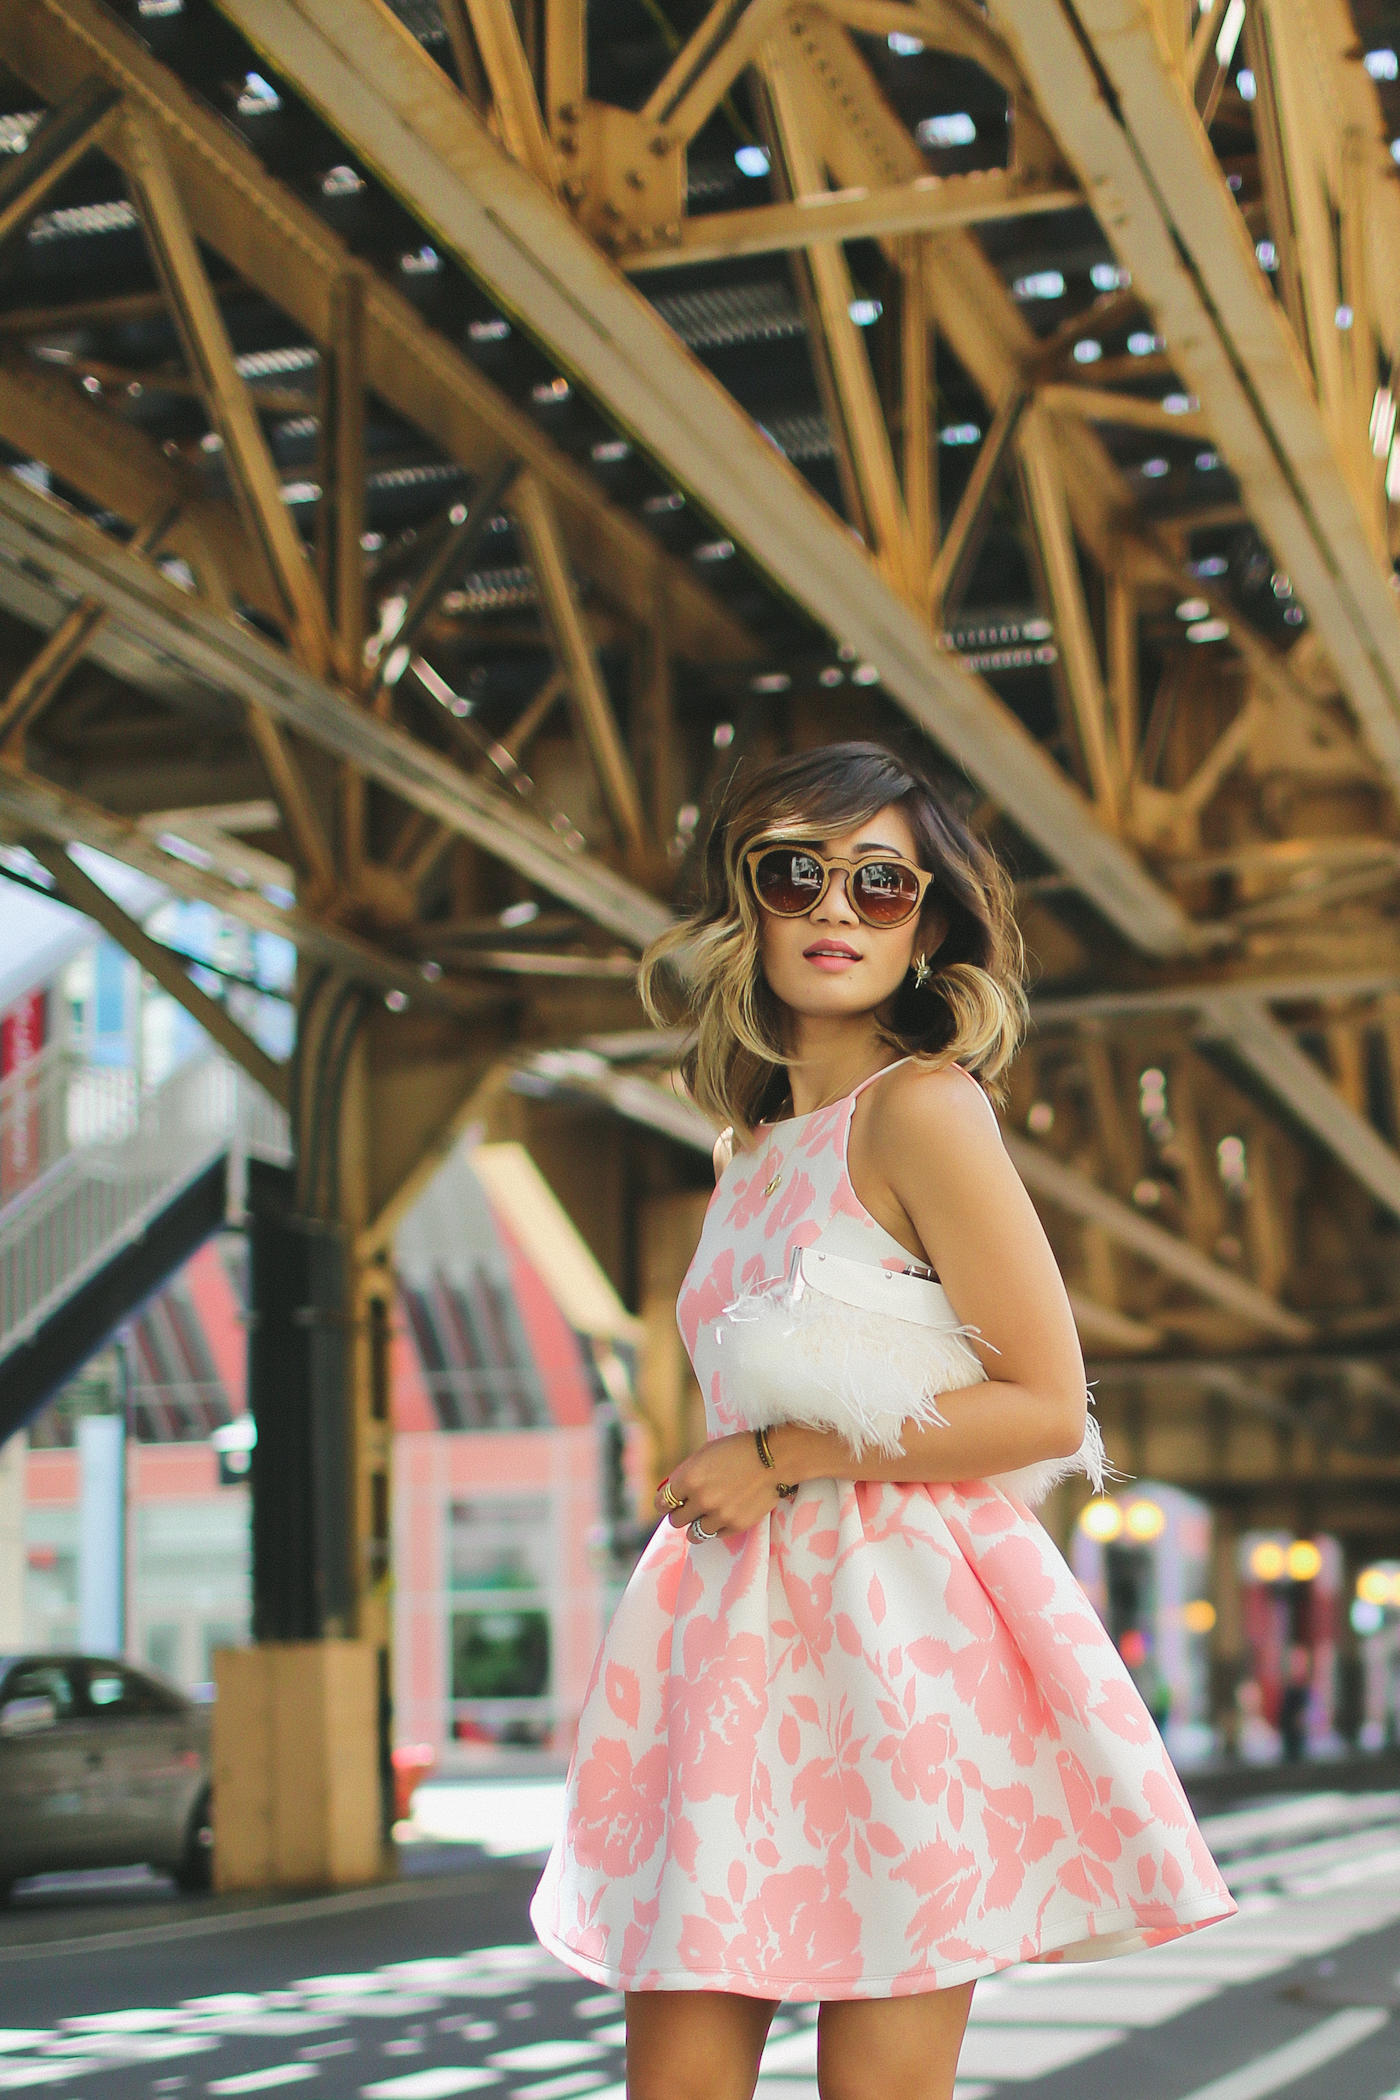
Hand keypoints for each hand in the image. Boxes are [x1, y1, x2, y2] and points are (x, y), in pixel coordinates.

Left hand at [653, 1433, 785, 1537]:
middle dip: (680, 1513)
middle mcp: (702, 1499)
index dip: (665, 1502)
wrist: (774, 1458)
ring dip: (696, 1525)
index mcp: (689, 1478)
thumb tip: (669, 1493)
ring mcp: (719, 1515)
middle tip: (690, 1507)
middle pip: (676, 1521)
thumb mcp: (704, 1454)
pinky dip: (716, 1527)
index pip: (662, 1503)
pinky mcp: (736, 1525)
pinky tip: (724, 1514)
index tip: (670, 1503)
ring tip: (706, 1515)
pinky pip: (715, 1535)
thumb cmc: (737, 1450)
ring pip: (693, 1535)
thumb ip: (685, 1474)